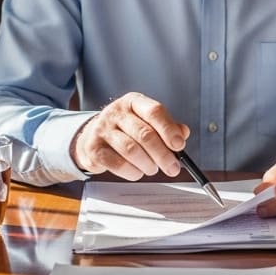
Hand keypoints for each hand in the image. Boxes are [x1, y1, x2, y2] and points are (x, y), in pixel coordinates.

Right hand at [70, 92, 187, 179]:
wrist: (92, 137)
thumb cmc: (126, 130)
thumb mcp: (146, 122)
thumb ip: (167, 126)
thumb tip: (183, 133)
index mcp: (133, 102)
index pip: (154, 111)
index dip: (169, 129)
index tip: (180, 145)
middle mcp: (116, 112)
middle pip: (144, 134)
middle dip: (163, 155)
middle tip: (172, 168)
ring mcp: (102, 129)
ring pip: (131, 150)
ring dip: (148, 165)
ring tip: (153, 169)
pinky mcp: (94, 148)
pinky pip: (118, 164)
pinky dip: (133, 172)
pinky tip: (137, 172)